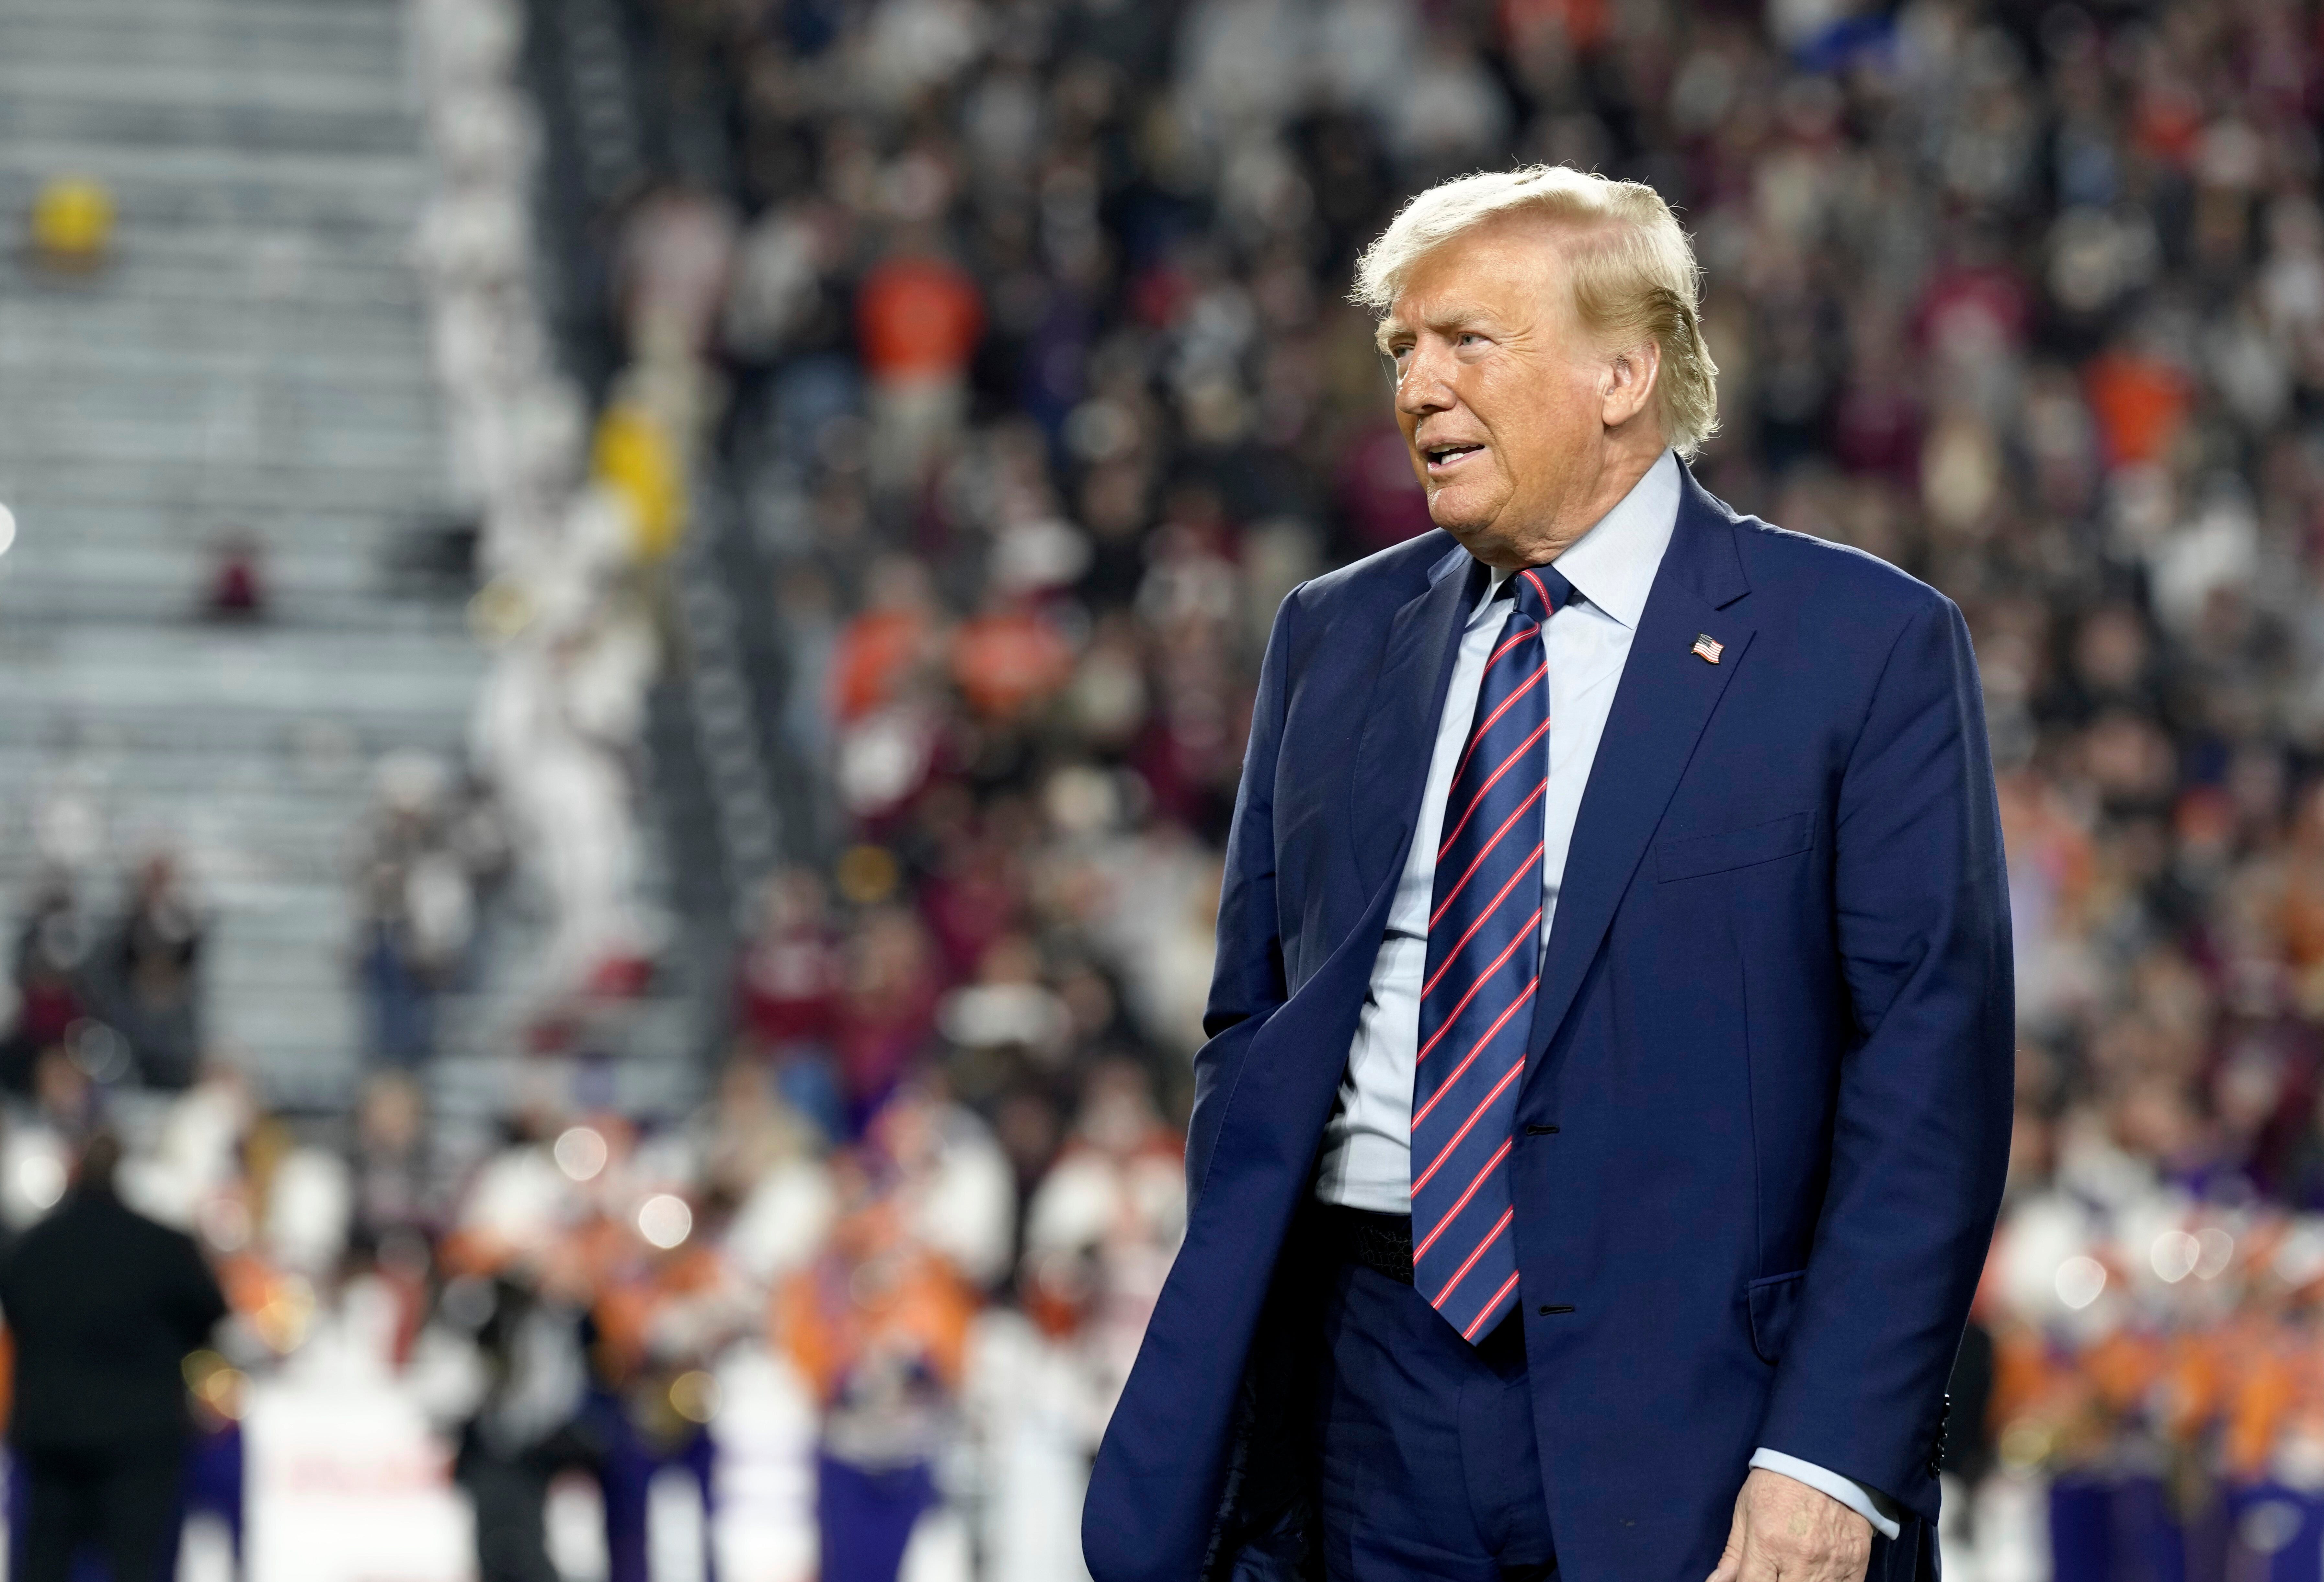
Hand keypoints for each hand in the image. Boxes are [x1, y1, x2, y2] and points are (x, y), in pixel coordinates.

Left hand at [1706, 1468, 1871, 1581]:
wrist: (1823, 1460)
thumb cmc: (1778, 1482)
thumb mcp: (1745, 1510)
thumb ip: (1733, 1553)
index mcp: (1767, 1543)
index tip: (1750, 1577)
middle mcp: (1800, 1559)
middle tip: (1773, 1573)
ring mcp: (1831, 1564)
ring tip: (1792, 1571)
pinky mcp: (1856, 1564)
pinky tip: (1818, 1574)